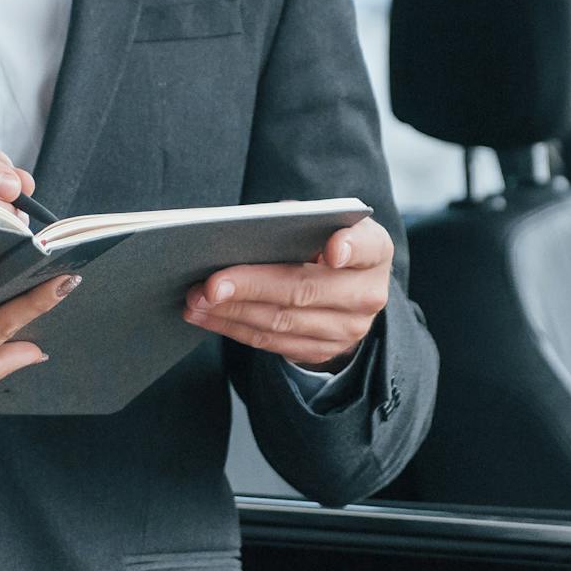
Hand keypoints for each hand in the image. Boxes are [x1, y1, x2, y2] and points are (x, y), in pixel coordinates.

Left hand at [183, 219, 392, 368]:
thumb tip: (256, 225)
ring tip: (195, 300)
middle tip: (209, 284)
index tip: (332, 249)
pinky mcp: (321, 351)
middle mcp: (367, 294)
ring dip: (232, 312)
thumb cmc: (327, 243)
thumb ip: (301, 220)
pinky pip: (271, 343)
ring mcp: (347, 330)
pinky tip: (206, 316)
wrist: (347, 292)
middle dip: (251, 287)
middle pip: (305, 291)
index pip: (367, 248)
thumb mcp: (327, 223)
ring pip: (281, 322)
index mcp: (375, 252)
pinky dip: (234, 328)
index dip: (350, 248)